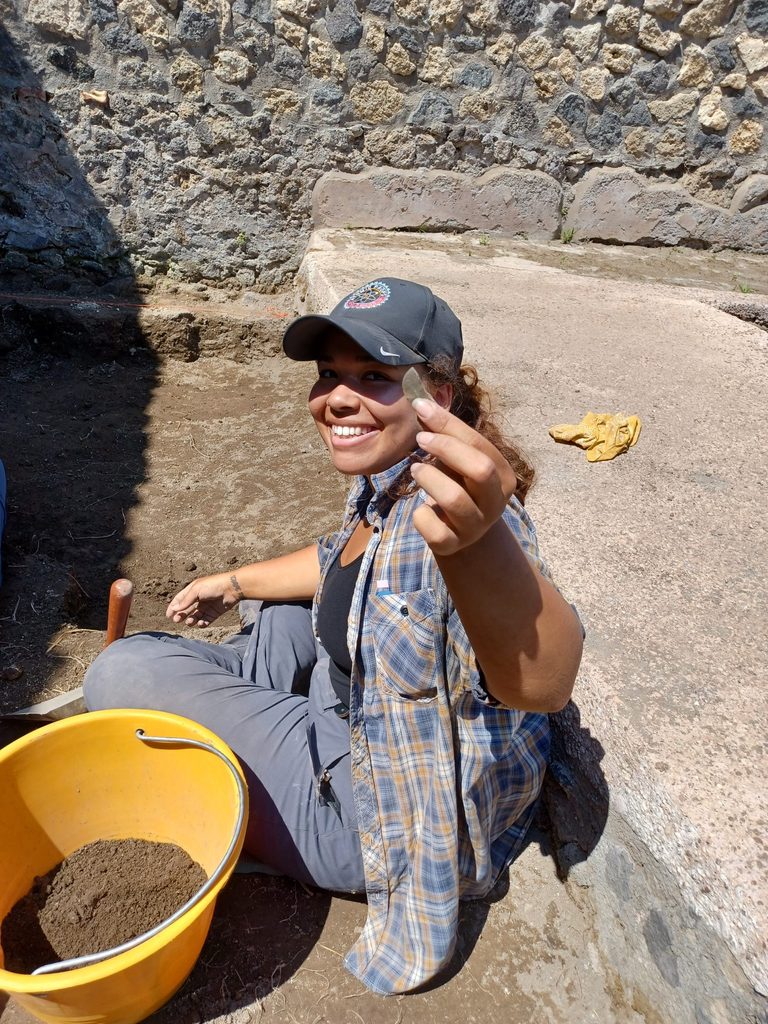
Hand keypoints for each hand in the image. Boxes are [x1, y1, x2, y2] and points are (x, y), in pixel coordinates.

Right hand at [165, 572, 241, 626]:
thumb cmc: (213, 585)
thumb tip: (174, 608)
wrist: (232, 588)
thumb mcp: (196, 590)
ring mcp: (207, 606)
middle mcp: (199, 598)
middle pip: (186, 610)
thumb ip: (185, 601)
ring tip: (190, 622)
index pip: (180, 600)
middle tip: (177, 620)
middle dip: (181, 615)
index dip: (173, 607)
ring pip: (195, 616)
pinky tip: (201, 623)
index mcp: (193, 590)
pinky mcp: (214, 613)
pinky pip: (205, 620)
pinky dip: (202, 623)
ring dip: (191, 620)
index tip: (168, 616)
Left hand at [409, 399, 516, 556]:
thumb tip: (423, 404)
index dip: (449, 425)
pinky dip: (421, 516)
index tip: (421, 409)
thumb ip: (446, 437)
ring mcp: (475, 526)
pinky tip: (421, 508)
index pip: (480, 445)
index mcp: (503, 477)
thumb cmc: (460, 487)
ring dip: (429, 478)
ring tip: (416, 469)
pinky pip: (434, 529)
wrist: (462, 534)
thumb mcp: (458, 462)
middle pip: (481, 470)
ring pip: (454, 499)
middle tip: (420, 439)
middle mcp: (495, 502)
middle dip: (447, 449)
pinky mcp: (453, 544)